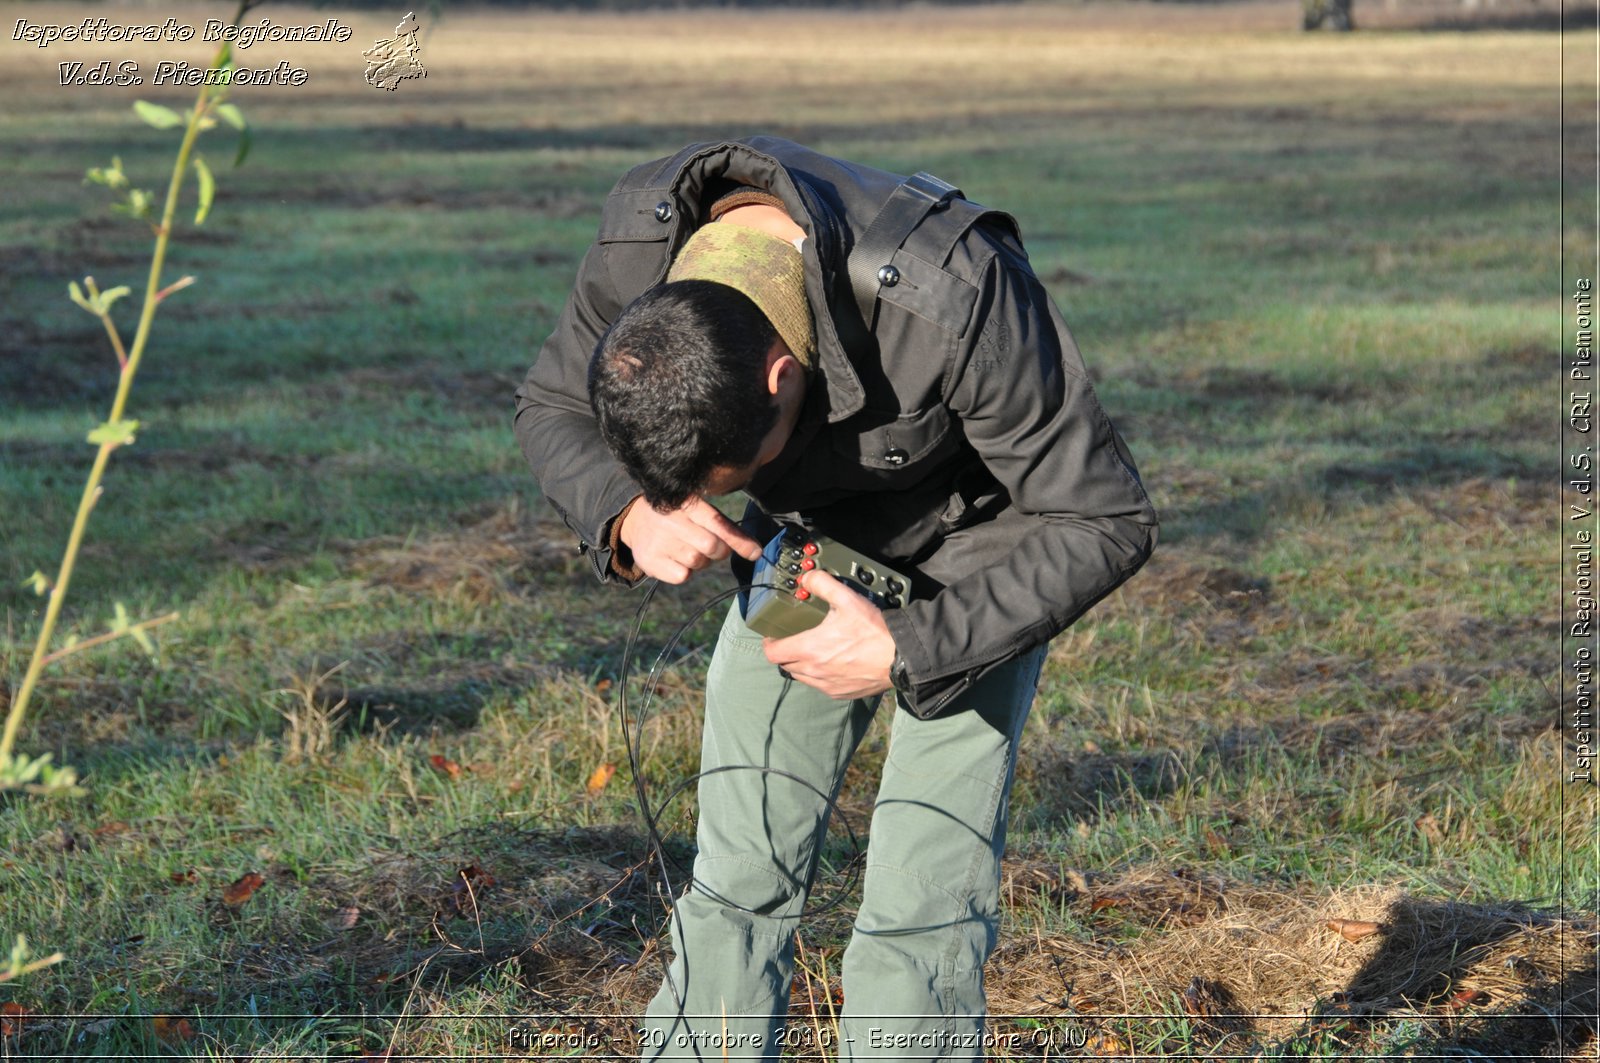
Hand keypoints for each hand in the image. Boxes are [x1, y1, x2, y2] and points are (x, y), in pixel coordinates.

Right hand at [617, 496, 761, 583]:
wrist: (635, 519)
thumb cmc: (679, 516)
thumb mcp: (699, 511)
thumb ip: (726, 528)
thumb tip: (756, 552)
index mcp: (687, 503)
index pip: (718, 523)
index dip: (739, 540)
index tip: (756, 553)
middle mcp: (671, 520)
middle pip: (712, 546)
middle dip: (719, 551)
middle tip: (710, 546)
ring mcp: (659, 540)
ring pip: (698, 562)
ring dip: (700, 561)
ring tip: (687, 547)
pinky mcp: (649, 560)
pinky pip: (682, 576)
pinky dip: (685, 571)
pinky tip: (675, 558)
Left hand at [763, 569, 895, 698]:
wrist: (900, 658)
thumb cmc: (873, 631)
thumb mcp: (847, 599)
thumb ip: (822, 584)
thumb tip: (807, 578)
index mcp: (809, 649)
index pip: (772, 653)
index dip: (769, 643)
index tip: (774, 636)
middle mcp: (813, 671)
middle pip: (785, 666)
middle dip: (786, 653)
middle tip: (795, 639)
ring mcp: (826, 685)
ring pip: (801, 677)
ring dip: (801, 665)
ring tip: (814, 651)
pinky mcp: (840, 694)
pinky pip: (820, 686)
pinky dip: (819, 676)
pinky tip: (833, 664)